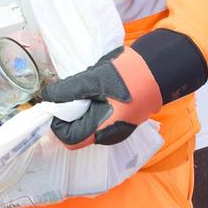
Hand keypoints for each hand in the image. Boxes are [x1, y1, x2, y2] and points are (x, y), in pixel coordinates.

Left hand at [40, 46, 162, 148]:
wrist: (161, 68)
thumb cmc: (130, 75)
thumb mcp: (95, 78)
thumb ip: (69, 90)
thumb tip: (47, 97)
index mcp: (104, 130)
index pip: (69, 139)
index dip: (58, 122)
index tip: (56, 102)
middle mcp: (110, 135)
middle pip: (78, 131)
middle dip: (69, 112)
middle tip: (70, 90)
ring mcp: (118, 127)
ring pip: (88, 122)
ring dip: (80, 107)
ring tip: (86, 86)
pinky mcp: (122, 118)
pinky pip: (99, 116)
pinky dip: (92, 104)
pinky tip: (97, 87)